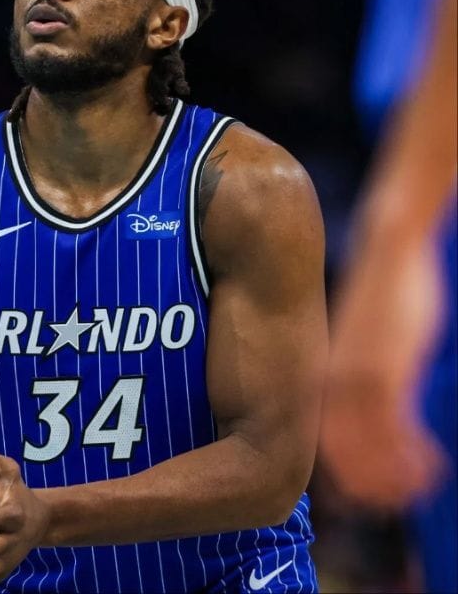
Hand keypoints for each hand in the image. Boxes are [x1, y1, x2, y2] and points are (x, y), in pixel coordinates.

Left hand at [319, 237, 446, 509]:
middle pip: (341, 457)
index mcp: (321, 378)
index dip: (345, 477)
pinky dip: (412, 457)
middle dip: (368, 486)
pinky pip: (392, 430)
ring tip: (422, 487)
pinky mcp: (383, 372)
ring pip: (367, 451)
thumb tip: (368, 397)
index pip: (324, 444)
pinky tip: (434, 467)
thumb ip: (360, 375)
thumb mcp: (365, 344)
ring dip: (396, 477)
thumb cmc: (382, 297)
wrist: (388, 253)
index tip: (366, 496)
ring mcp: (354, 380)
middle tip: (396, 503)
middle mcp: (329, 383)